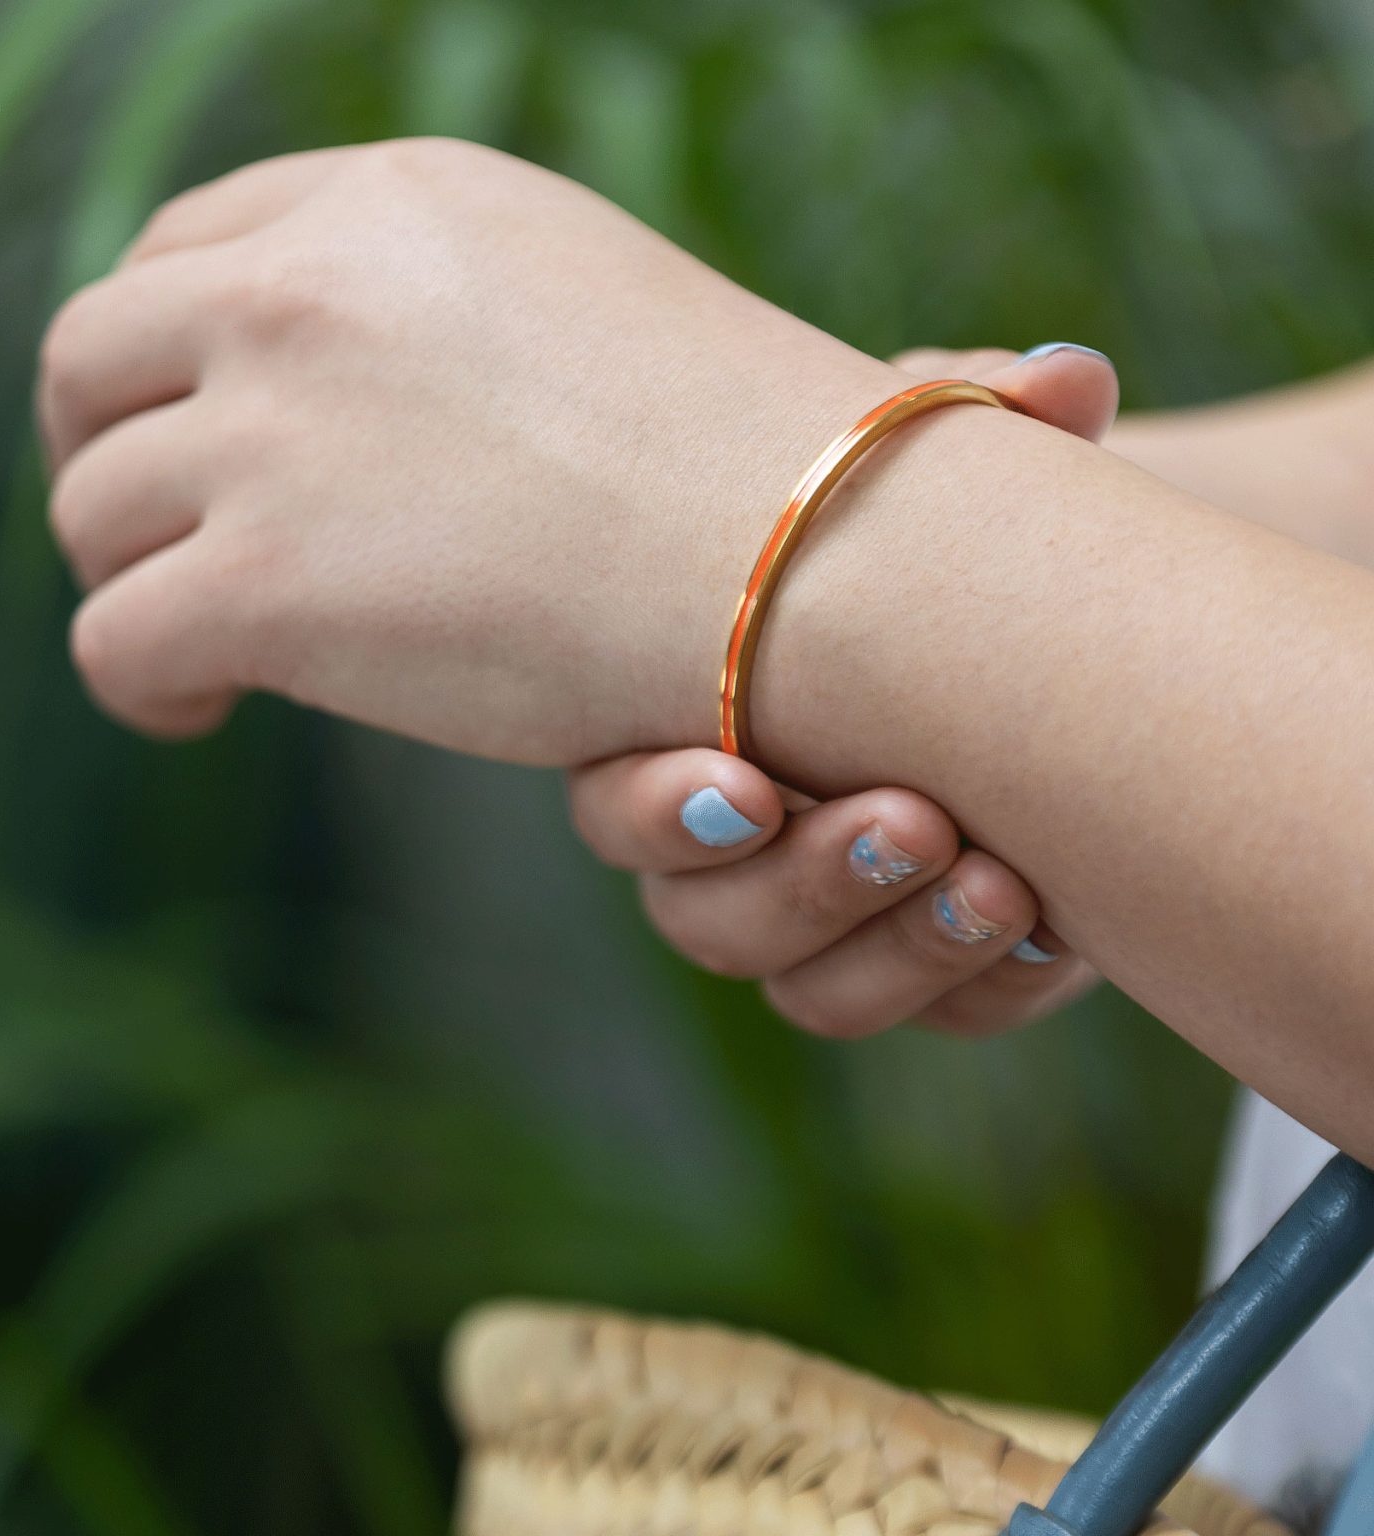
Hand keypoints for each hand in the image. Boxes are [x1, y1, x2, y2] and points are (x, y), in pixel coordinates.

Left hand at [41, 138, 917, 761]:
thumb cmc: (745, 465)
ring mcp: (274, 433)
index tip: (190, 433)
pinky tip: (196, 709)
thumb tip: (372, 409)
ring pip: (95, 509)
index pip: (191, 253)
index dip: (165, 357)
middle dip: (103, 452)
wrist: (818, 560)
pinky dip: (138, 685)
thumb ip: (444, 323)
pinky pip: (117, 639)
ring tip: (195, 644)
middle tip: (155, 539)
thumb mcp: (581, 308)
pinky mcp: (267, 585)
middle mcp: (306, 291)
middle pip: (97, 358)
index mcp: (391, 205)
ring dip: (126, 575)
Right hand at [568, 344, 1115, 1037]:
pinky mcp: (928, 964)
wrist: (1009, 628)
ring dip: (900, 949)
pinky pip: (942, 1019)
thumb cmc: (916, 541)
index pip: (619, 810)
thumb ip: (963, 417)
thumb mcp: (920, 470)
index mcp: (688, 737)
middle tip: (912, 818)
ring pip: (817, 996)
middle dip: (804, 884)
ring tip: (1004, 882)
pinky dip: (996, 984)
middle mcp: (739, 851)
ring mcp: (830, 921)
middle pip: (709, 924)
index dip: (662, 812)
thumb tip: (1062, 376)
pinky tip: (1067, 927)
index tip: (750, 780)